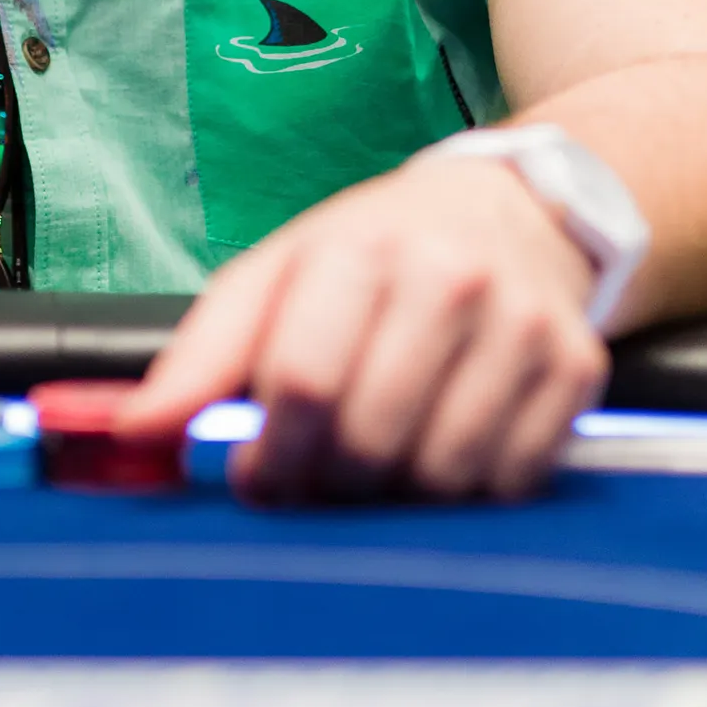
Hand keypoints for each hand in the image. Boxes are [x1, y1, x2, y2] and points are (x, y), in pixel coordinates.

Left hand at [118, 159, 607, 501]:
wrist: (513, 208)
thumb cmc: (374, 251)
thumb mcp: (278, 273)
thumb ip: (204, 356)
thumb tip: (132, 435)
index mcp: (361, 249)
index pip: (302, 383)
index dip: (268, 456)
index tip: (254, 478)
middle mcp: (449, 280)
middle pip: (369, 441)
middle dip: (326, 484)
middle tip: (313, 479)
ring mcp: (520, 325)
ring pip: (441, 476)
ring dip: (394, 498)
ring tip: (375, 462)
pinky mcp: (574, 368)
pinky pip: (510, 484)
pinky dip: (466, 494)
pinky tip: (441, 450)